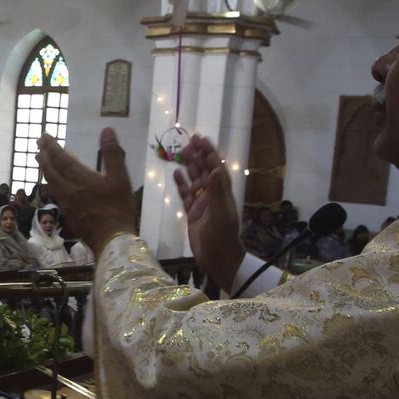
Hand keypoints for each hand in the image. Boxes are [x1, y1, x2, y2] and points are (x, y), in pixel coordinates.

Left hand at [36, 129, 137, 255]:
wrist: (111, 238)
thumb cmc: (118, 207)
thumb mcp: (120, 177)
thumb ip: (112, 153)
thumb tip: (106, 130)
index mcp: (80, 177)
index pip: (61, 157)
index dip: (51, 145)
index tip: (43, 135)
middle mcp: (68, 188)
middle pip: (51, 169)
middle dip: (43, 155)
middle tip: (38, 144)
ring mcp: (66, 202)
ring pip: (50, 182)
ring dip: (44, 168)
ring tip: (40, 160)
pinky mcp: (67, 213)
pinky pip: (54, 193)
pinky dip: (50, 183)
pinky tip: (53, 184)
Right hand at [172, 134, 244, 291]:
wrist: (217, 259)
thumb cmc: (221, 238)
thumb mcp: (219, 214)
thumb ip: (217, 191)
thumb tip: (217, 168)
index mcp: (222, 193)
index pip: (215, 168)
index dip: (209, 153)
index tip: (201, 139)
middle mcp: (213, 195)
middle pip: (205, 171)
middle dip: (198, 156)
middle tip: (189, 141)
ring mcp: (202, 204)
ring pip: (195, 181)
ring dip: (189, 167)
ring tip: (181, 153)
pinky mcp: (193, 214)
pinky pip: (186, 195)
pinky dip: (181, 184)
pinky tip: (176, 174)